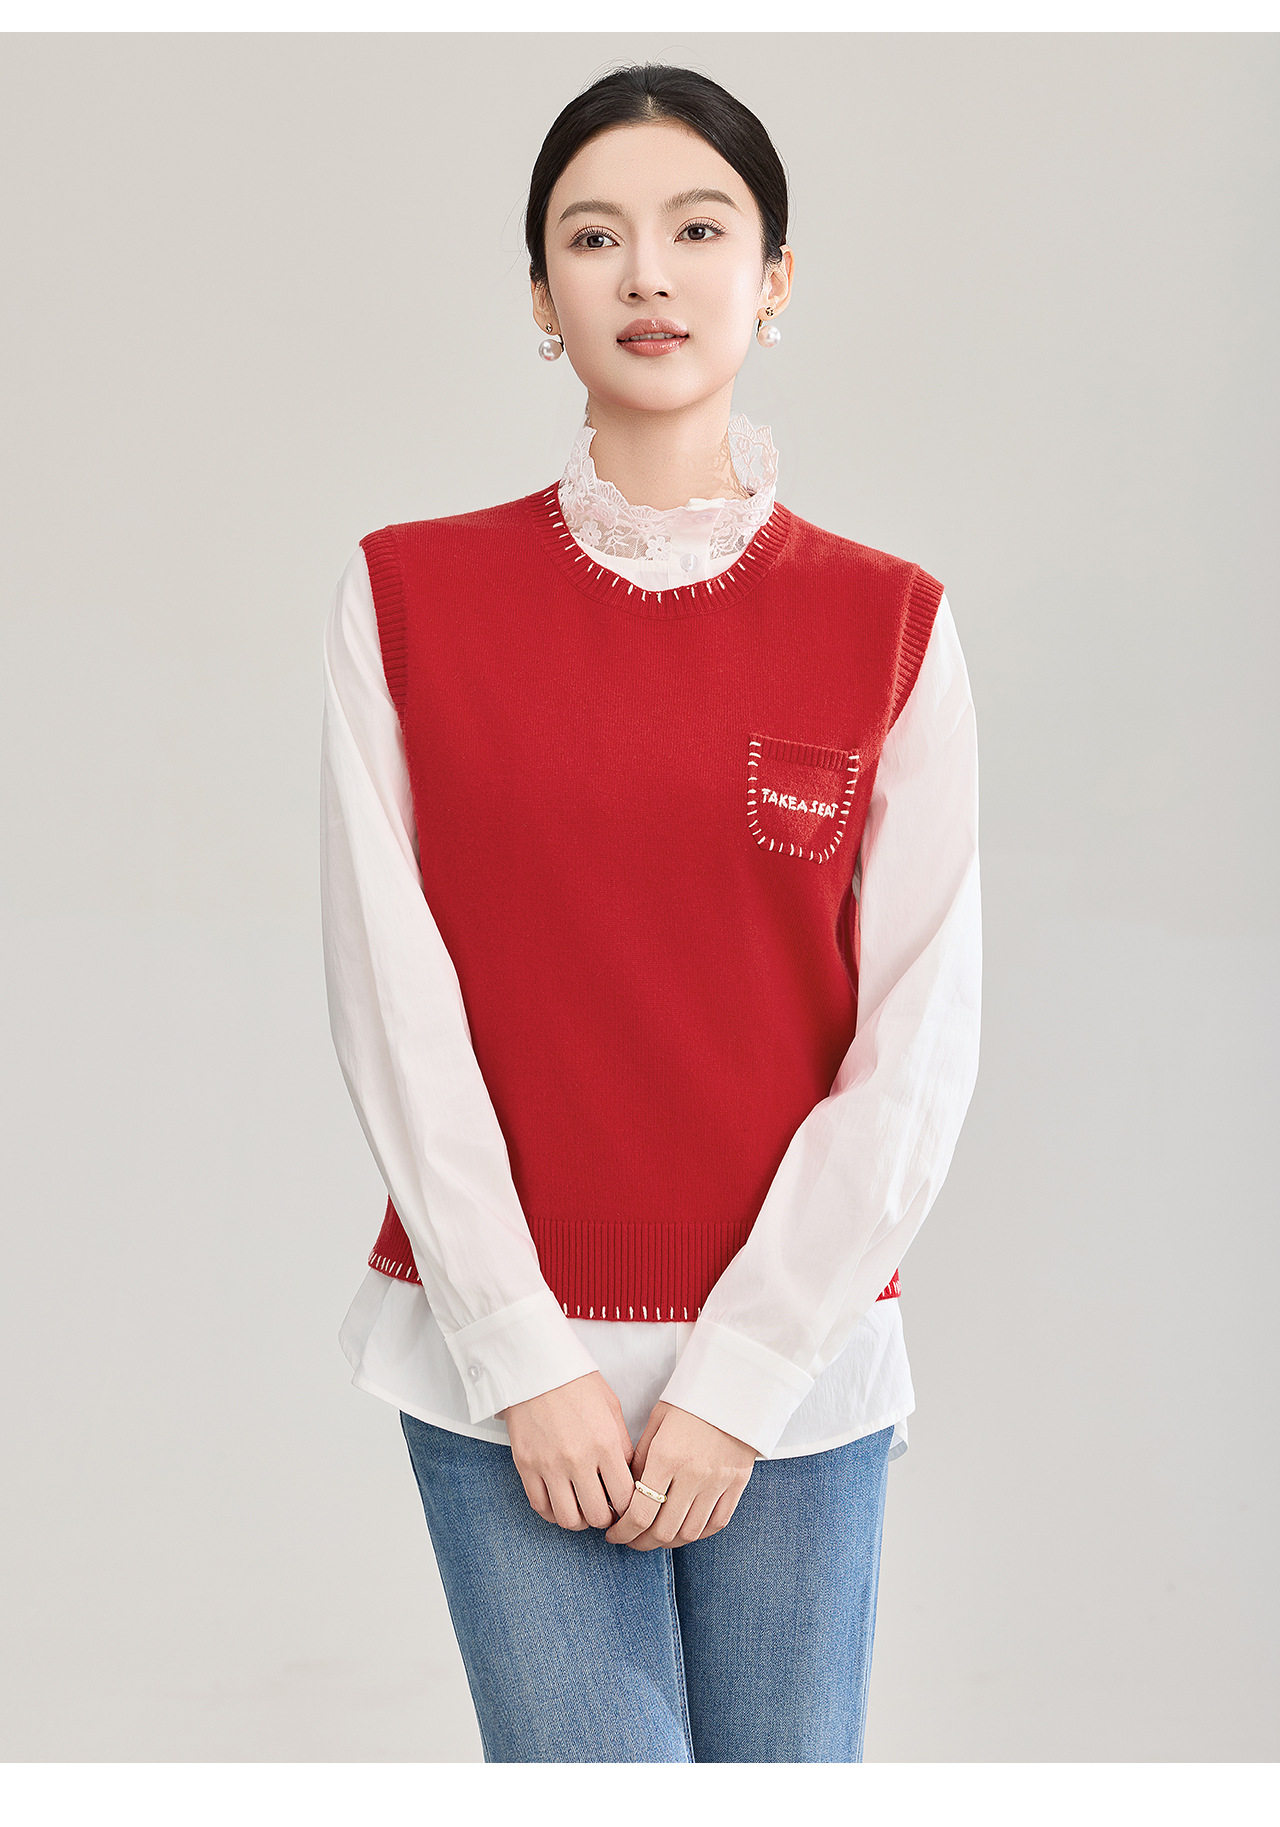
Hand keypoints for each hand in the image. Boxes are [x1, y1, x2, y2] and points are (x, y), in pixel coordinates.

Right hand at [498, 1371, 636, 1532]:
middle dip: (607, 1518)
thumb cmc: (577, 1383)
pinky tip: (561, 1504)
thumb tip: (627, 1477)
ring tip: (584, 1509)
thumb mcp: (611, 1408)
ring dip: (580, 1520)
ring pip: (569, 1519)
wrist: (536, 1367)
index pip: (625, 1498)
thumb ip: (622, 1445)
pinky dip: (553, 1513)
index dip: (630, 1509)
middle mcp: (578, 1459)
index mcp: (605, 1444)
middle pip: (598, 1515)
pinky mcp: (526, 1466)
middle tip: (606, 1510)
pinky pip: (541, 1507)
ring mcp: (549, 1465)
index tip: (627, 1506)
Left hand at [604, 1400, 757, 1549]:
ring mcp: (718, 1481)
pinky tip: (684, 1530)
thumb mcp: (656, 1423)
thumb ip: (642, 1460)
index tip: (615, 1534)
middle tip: (631, 1540)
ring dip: (669, 1542)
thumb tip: (629, 1493)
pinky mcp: (737, 1483)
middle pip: (664, 1531)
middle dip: (642, 1542)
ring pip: (690, 1533)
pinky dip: (699, 1533)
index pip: (640, 1513)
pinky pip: (717, 1522)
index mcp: (666, 1457)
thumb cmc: (690, 1402)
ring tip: (655, 1537)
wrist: (734, 1387)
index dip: (623, 1532)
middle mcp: (692, 1474)